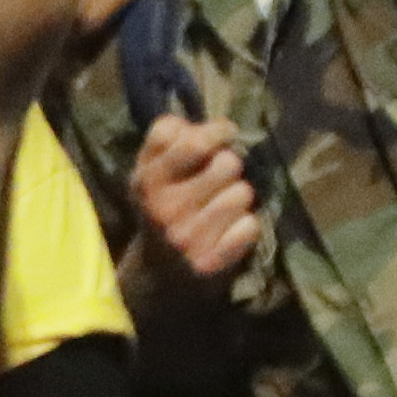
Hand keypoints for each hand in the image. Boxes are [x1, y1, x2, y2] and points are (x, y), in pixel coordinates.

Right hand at [133, 112, 259, 283]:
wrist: (159, 271)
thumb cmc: (163, 206)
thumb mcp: (152, 169)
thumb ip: (168, 137)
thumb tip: (209, 125)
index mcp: (148, 179)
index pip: (194, 142)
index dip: (218, 131)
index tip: (226, 133)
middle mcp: (162, 208)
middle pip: (227, 164)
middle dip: (230, 166)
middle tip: (221, 178)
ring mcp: (184, 237)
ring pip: (242, 193)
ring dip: (239, 196)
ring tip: (225, 205)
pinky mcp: (207, 262)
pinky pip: (249, 227)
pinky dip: (246, 226)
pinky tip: (231, 230)